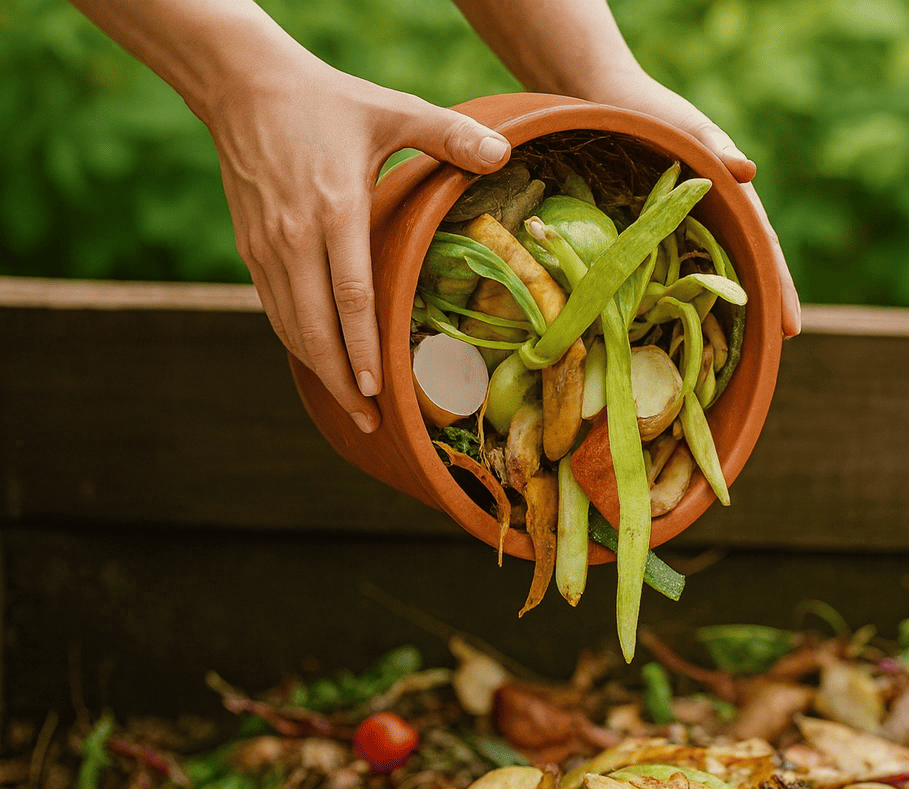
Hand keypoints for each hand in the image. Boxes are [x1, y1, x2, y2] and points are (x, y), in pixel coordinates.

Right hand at [208, 56, 512, 431]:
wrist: (244, 86)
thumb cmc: (328, 101)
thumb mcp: (393, 110)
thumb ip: (449, 134)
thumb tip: (504, 153)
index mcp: (335, 211)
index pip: (350, 297)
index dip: (363, 347)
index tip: (378, 388)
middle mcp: (294, 237)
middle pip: (315, 327)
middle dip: (342, 380)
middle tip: (370, 421)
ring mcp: (266, 246)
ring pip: (289, 325)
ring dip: (319, 370)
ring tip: (352, 407)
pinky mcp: (250, 247)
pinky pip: (274, 308)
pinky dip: (297, 342)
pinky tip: (323, 363)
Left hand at [582, 74, 802, 337]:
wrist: (606, 102)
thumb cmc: (650, 111)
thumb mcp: (686, 127)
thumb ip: (717, 147)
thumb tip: (749, 172)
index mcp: (733, 197)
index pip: (765, 249)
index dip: (779, 288)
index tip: (792, 326)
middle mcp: (717, 217)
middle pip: (749, 267)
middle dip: (767, 305)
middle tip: (780, 346)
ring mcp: (690, 227)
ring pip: (718, 273)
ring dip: (734, 306)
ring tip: (745, 347)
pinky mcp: (660, 231)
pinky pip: (679, 269)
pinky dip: (689, 297)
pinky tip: (690, 324)